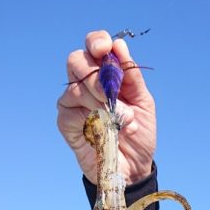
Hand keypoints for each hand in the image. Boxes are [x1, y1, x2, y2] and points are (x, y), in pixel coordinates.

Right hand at [57, 30, 155, 184]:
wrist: (134, 168)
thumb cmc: (139, 134)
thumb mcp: (143, 103)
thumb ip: (132, 76)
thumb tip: (119, 45)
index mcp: (105, 73)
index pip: (94, 46)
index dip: (97, 42)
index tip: (106, 49)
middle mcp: (85, 83)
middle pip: (76, 60)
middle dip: (95, 75)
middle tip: (110, 94)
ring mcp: (73, 103)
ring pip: (75, 87)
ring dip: (100, 103)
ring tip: (121, 121)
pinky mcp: (66, 123)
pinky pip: (69, 110)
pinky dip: (89, 117)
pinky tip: (104, 129)